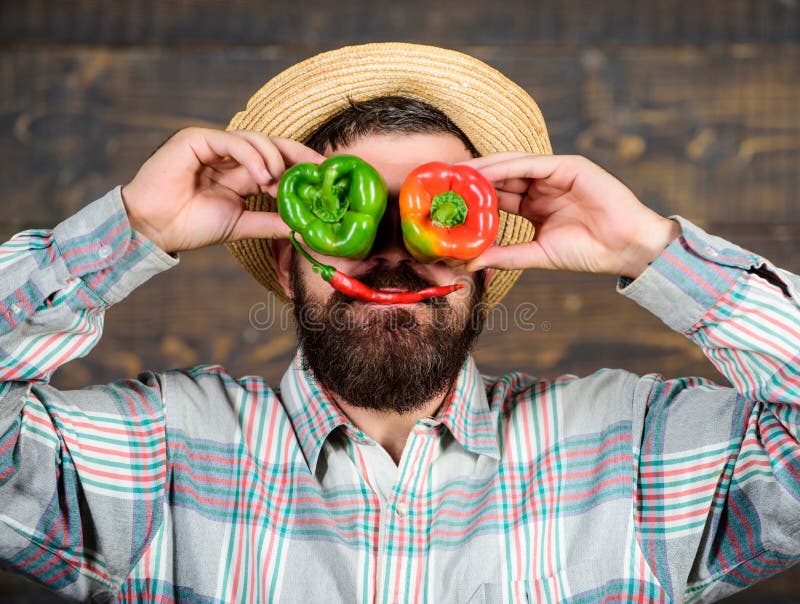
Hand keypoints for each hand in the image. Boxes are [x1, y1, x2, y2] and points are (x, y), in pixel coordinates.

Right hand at [120, 127, 324, 252]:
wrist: (154, 228)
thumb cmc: (191, 226)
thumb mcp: (242, 224)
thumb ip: (272, 223)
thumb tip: (304, 229)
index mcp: (241, 173)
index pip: (279, 162)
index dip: (303, 166)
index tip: (327, 178)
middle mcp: (230, 155)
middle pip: (273, 145)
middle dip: (299, 157)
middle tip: (320, 171)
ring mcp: (214, 145)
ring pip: (256, 141)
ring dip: (274, 161)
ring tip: (279, 184)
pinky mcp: (197, 139)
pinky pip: (233, 141)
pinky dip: (252, 156)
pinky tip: (263, 177)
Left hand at [460, 153, 680, 278]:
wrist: (624, 248)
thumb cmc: (587, 252)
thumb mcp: (537, 254)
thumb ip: (505, 256)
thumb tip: (469, 262)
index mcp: (533, 206)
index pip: (495, 197)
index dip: (471, 198)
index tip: (443, 203)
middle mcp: (540, 186)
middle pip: (499, 178)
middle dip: (471, 179)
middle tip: (441, 183)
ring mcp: (554, 174)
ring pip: (511, 165)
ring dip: (484, 168)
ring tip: (457, 174)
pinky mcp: (568, 165)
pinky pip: (531, 163)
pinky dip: (507, 166)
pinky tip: (485, 172)